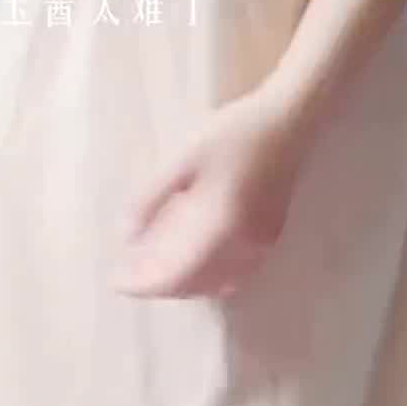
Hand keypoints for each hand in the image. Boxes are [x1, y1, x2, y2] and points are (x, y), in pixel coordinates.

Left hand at [112, 85, 306, 299]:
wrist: (290, 120)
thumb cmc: (233, 132)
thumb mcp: (182, 159)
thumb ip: (151, 198)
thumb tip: (126, 235)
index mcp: (221, 227)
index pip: (176, 273)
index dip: (144, 283)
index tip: (116, 282)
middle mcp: (244, 246)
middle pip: (195, 285)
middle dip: (160, 285)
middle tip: (128, 274)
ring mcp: (262, 246)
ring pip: (216, 285)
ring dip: (183, 285)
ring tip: (153, 270)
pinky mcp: (269, 238)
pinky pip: (234, 275)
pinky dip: (207, 279)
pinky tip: (191, 262)